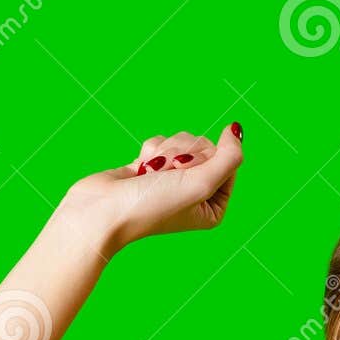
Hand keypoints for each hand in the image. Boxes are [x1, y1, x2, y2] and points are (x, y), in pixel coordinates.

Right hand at [59, 123, 243, 253]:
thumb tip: (236, 129)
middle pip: (205, 148)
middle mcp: (196, 193)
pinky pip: (162, 141)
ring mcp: (174, 179)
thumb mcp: (202, 183)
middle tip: (166, 176)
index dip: (207, 161)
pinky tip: (140, 169)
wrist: (104, 210)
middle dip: (183, 156)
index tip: (188, 176)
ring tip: (151, 174)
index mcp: (214, 206)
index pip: (228, 162)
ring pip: (183, 141)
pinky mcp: (153, 166)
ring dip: (166, 153)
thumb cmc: (152, 204)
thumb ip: (229, 157)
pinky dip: (150, 150)